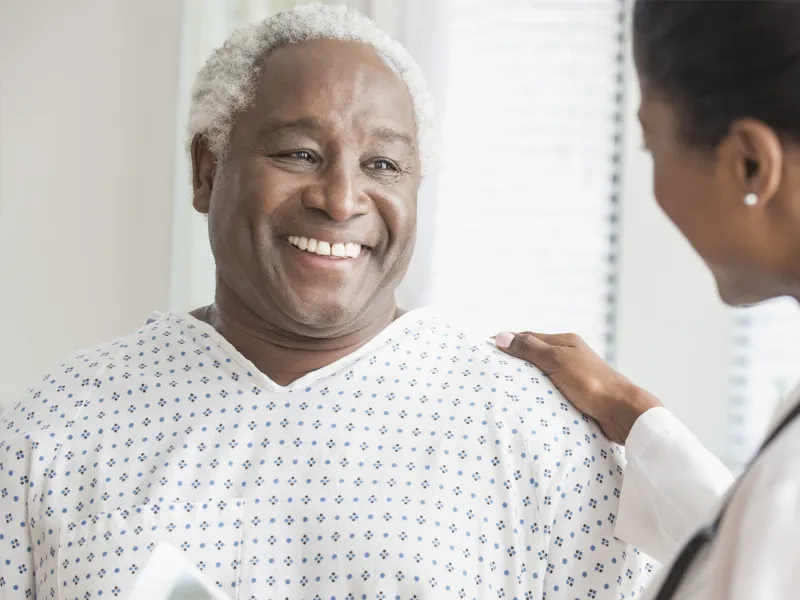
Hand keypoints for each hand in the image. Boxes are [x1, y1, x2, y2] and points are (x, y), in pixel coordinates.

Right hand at [495, 331, 660, 443]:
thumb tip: (501, 336)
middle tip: (492, 368)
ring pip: (542, 372)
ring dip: (526, 377)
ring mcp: (574, 374)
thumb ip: (529, 349)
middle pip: (534, 353)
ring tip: (506, 385)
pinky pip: (550, 387)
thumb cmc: (590, 383)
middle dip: (514, 358)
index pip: (528, 337)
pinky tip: (529, 399)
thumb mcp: (556, 361)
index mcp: (564, 342)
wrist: (622, 411)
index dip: (507, 341)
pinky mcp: (577, 393)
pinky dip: (537, 390)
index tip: (486, 347)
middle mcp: (569, 355)